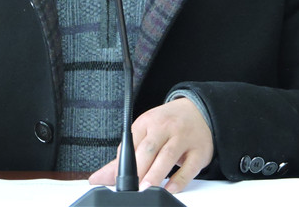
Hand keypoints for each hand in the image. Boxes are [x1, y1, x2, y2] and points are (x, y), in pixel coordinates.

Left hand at [88, 98, 212, 193]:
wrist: (198, 110)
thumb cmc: (167, 123)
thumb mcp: (143, 131)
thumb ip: (122, 157)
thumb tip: (99, 178)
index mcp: (146, 122)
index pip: (130, 143)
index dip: (122, 164)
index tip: (116, 180)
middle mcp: (165, 128)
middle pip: (148, 149)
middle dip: (138, 170)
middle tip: (130, 188)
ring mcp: (183, 138)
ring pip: (167, 156)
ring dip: (155, 174)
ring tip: (145, 189)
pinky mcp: (199, 151)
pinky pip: (189, 167)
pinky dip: (179, 180)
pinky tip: (170, 188)